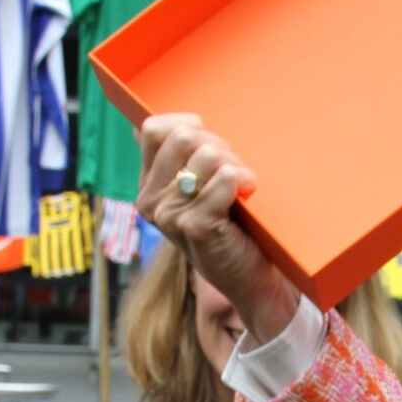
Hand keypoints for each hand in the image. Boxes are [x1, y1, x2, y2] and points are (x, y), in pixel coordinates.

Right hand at [136, 113, 300, 343]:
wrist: (253, 279)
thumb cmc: (233, 229)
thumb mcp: (204, 191)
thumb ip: (190, 160)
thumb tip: (184, 121)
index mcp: (149, 186)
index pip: (152, 129)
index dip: (188, 125)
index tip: (212, 144)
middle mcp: (150, 201)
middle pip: (182, 137)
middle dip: (219, 145)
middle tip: (234, 170)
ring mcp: (169, 215)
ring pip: (206, 156)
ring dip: (235, 165)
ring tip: (243, 187)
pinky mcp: (194, 227)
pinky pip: (222, 180)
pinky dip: (241, 182)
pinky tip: (247, 195)